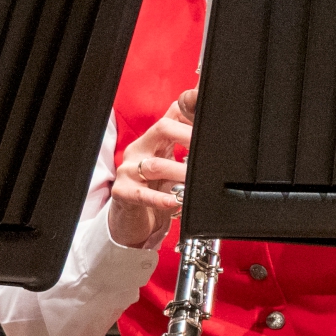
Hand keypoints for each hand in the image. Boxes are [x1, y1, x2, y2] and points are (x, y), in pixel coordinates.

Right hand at [107, 87, 196, 249]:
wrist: (131, 219)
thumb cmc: (155, 189)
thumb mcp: (168, 163)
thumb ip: (184, 144)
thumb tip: (208, 124)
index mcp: (151, 141)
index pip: (171, 117)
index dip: (191, 116)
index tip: (213, 122)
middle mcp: (139, 150)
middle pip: (161, 129)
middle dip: (187, 134)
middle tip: (209, 147)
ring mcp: (128, 171)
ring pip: (155, 165)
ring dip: (179, 171)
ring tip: (197, 179)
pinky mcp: (123, 193)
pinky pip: (142, 194)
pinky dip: (159, 198)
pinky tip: (174, 201)